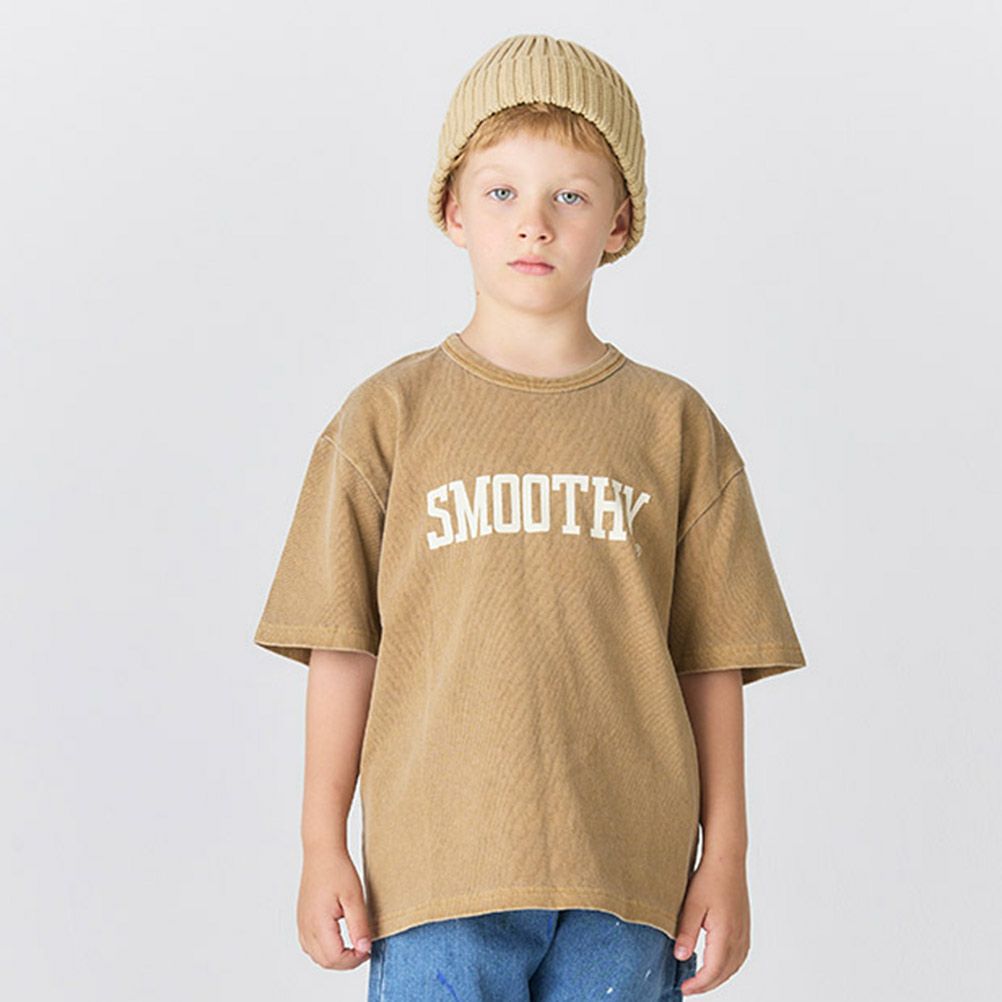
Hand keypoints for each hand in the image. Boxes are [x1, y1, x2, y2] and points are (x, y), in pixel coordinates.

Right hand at [297, 847, 373, 969]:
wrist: (322, 853)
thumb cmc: (338, 870)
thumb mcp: (355, 898)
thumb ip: (359, 926)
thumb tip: (364, 949)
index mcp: (318, 923)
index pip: (334, 958)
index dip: (354, 959)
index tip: (368, 948)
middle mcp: (306, 927)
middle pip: (325, 962)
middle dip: (346, 962)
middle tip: (364, 948)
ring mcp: (302, 924)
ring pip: (316, 956)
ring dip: (335, 958)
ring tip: (354, 943)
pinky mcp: (302, 920)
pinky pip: (310, 946)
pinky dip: (325, 950)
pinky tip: (339, 939)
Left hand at [672, 856, 750, 995]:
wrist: (727, 859)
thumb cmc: (709, 878)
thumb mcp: (691, 905)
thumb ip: (686, 932)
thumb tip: (680, 957)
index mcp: (725, 934)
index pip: (713, 971)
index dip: (698, 984)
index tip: (684, 988)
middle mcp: (738, 936)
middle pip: (724, 973)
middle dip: (707, 984)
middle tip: (689, 988)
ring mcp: (744, 931)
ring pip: (734, 966)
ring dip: (718, 977)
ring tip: (700, 979)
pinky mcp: (744, 925)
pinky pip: (739, 955)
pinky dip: (727, 966)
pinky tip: (717, 963)